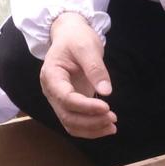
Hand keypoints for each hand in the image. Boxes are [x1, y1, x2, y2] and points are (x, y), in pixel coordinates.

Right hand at [40, 12, 116, 138]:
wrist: (70, 36)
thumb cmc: (76, 38)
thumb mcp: (87, 47)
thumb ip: (95, 68)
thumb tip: (106, 92)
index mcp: (51, 76)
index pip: (66, 98)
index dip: (86, 107)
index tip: (107, 107)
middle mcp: (52, 92)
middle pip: (67, 116)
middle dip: (91, 122)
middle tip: (113, 118)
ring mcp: (59, 100)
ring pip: (71, 124)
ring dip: (92, 129)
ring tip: (112, 126)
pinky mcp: (69, 104)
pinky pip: (76, 123)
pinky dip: (91, 128)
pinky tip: (106, 127)